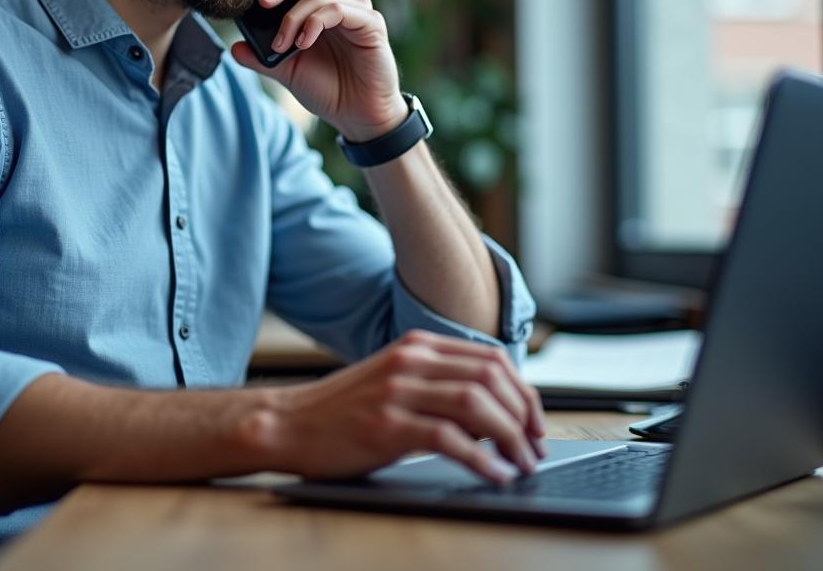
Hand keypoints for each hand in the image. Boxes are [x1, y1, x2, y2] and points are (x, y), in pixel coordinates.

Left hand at [230, 0, 406, 139]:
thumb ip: (263, 56)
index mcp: (326, 2)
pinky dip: (312, 24)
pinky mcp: (370, 24)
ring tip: (283, 43)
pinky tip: (302, 44)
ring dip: (292, 14)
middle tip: (262, 2)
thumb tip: (235, 46)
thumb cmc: (329, 89)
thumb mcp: (287, 70)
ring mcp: (358, 10)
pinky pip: (334, 10)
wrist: (357, 117)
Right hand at [251, 330, 547, 481]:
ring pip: (477, 404)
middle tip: (535, 448)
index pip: (491, 358)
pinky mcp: (386, 425)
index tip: (535, 424)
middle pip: (491, 377)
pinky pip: (449, 438)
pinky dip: (481, 459)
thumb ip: (438, 385)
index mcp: (418, 346)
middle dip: (525, 415)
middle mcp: (411, 360)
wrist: (288, 423)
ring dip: (510, 438)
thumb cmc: (344, 410)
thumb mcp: (395, 381)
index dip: (524, 391)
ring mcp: (398, 390)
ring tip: (521, 464)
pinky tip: (494, 475)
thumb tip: (493, 414)